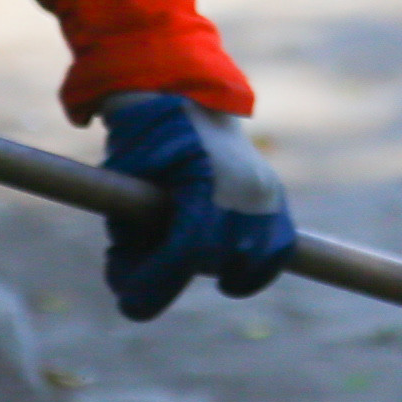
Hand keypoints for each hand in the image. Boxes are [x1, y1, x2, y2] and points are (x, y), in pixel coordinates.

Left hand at [98, 92, 296, 320]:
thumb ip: (129, 236)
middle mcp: (246, 188)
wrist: (187, 95)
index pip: (187, 252)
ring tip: (182, 250)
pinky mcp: (277, 199)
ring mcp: (267, 194)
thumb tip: (132, 293)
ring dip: (214, 268)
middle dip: (172, 273)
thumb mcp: (124, 181)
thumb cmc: (146, 139)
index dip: (155, 285)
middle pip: (212, 261)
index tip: (130, 306)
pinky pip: (274, 253)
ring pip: (248, 263)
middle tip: (142, 265)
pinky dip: (252, 268)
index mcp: (204, 176)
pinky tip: (225, 264)